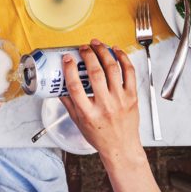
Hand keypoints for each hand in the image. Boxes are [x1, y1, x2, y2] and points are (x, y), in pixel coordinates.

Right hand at [60, 41, 140, 163]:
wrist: (121, 147)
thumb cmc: (100, 136)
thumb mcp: (79, 122)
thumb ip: (69, 103)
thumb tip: (58, 86)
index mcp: (88, 113)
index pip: (76, 87)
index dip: (70, 69)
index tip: (67, 58)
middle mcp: (105, 105)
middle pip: (95, 74)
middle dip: (88, 56)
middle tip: (83, 48)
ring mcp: (120, 100)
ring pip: (113, 69)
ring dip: (104, 52)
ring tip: (97, 44)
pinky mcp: (132, 96)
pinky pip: (129, 73)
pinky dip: (123, 58)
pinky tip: (116, 51)